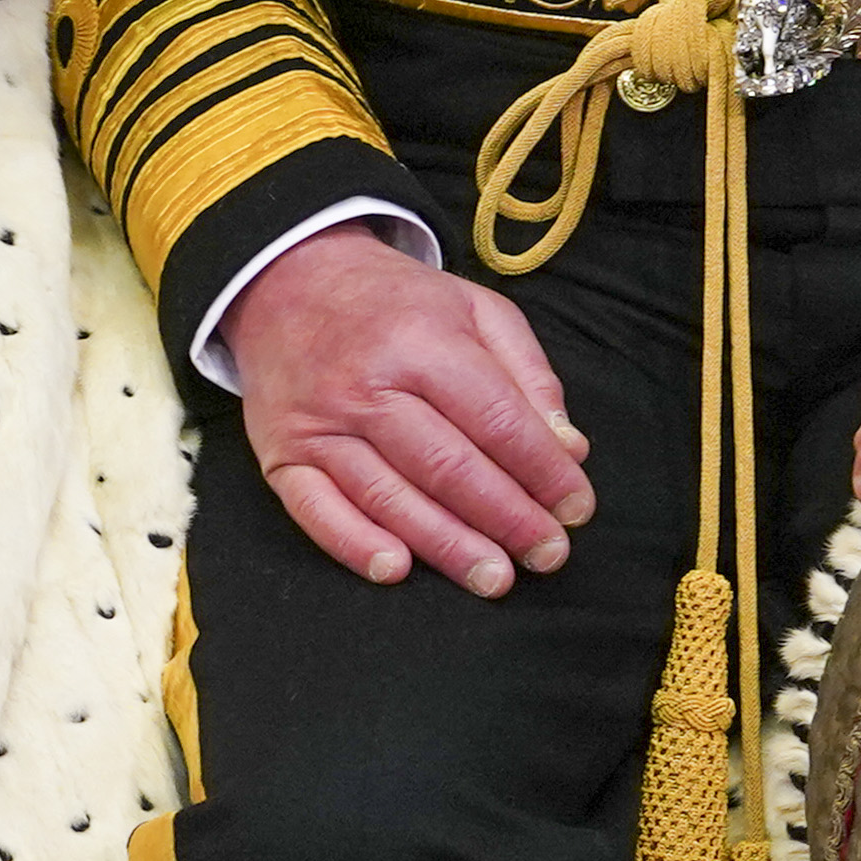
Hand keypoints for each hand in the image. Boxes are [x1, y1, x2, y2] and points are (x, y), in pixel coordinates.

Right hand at [225, 226, 594, 593]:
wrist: (289, 282)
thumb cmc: (398, 304)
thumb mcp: (475, 310)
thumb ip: (528, 375)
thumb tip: (569, 448)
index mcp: (423, 341)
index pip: (498, 420)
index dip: (544, 471)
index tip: (577, 508)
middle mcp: (367, 386)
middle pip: (448, 467)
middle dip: (507, 519)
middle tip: (548, 556)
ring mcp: (320, 424)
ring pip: (390, 497)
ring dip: (446, 546)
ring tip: (494, 577)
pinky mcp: (282, 455)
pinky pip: (316, 511)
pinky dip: (354, 544)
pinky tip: (396, 570)